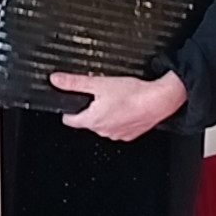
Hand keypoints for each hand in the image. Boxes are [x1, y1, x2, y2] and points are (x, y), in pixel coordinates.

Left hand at [51, 71, 187, 141]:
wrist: (158, 101)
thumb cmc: (133, 94)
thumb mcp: (99, 83)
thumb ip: (75, 83)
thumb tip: (57, 80)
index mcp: (92, 120)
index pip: (70, 120)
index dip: (68, 110)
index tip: (71, 104)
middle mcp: (103, 131)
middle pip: (88, 121)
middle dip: (91, 109)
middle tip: (100, 95)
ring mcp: (117, 135)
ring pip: (104, 124)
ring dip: (106, 114)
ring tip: (116, 100)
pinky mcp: (130, 135)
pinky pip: (119, 128)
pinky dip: (120, 119)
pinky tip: (126, 108)